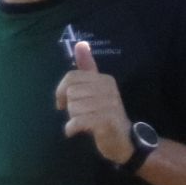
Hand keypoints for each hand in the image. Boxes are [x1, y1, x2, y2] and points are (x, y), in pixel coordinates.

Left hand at [55, 40, 132, 163]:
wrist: (124, 141)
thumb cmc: (106, 115)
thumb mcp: (96, 89)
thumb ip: (87, 67)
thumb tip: (81, 43)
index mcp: (104, 79)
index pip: (71, 77)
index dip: (61, 91)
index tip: (62, 102)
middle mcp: (108, 89)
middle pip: (71, 93)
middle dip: (70, 107)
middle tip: (79, 115)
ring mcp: (109, 105)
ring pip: (73, 107)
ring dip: (73, 119)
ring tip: (84, 123)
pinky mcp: (106, 121)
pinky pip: (78, 121)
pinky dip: (72, 128)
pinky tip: (75, 132)